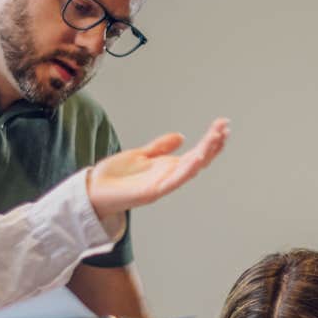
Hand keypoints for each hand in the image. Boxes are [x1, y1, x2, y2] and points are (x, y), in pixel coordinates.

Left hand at [87, 119, 228, 223]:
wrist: (92, 192)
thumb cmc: (114, 177)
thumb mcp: (140, 155)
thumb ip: (160, 147)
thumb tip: (181, 136)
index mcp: (168, 168)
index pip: (196, 153)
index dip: (211, 141)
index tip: (222, 124)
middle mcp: (169, 177)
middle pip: (198, 160)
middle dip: (213, 144)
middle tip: (225, 127)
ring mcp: (162, 185)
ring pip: (190, 169)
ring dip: (205, 154)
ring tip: (217, 138)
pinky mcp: (151, 192)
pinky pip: (174, 181)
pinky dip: (187, 170)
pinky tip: (197, 158)